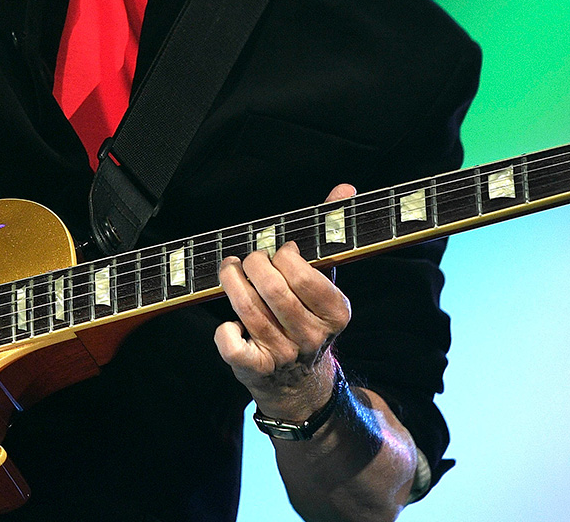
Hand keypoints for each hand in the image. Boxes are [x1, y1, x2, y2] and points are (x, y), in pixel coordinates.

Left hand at [215, 183, 355, 420]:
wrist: (300, 381)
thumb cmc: (307, 314)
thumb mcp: (323, 280)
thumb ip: (329, 233)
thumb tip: (344, 189)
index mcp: (336, 312)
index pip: (304, 276)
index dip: (284, 257)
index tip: (278, 251)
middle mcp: (313, 337)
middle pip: (273, 291)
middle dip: (253, 265)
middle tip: (248, 258)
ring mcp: (284, 355)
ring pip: (249, 312)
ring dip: (232, 283)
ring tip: (229, 268)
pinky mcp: (256, 370)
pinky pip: (232, 347)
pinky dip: (225, 330)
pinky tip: (230, 321)